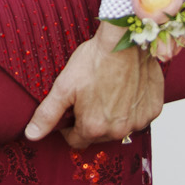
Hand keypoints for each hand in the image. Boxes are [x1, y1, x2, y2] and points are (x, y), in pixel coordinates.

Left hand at [24, 28, 165, 148]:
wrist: (124, 43)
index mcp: (94, 128)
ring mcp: (139, 121)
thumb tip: (31, 135)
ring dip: (110, 117)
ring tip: (105, 92)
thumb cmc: (93, 62)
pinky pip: (138, 117)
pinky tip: (124, 90)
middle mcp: (119, 131)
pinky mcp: (153, 110)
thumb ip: (47, 115)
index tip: (69, 111)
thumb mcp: (63, 87)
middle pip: (98, 136)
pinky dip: (130, 109)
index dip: (68, 127)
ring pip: (118, 128)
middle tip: (86, 98)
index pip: (75, 141)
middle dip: (89, 121)